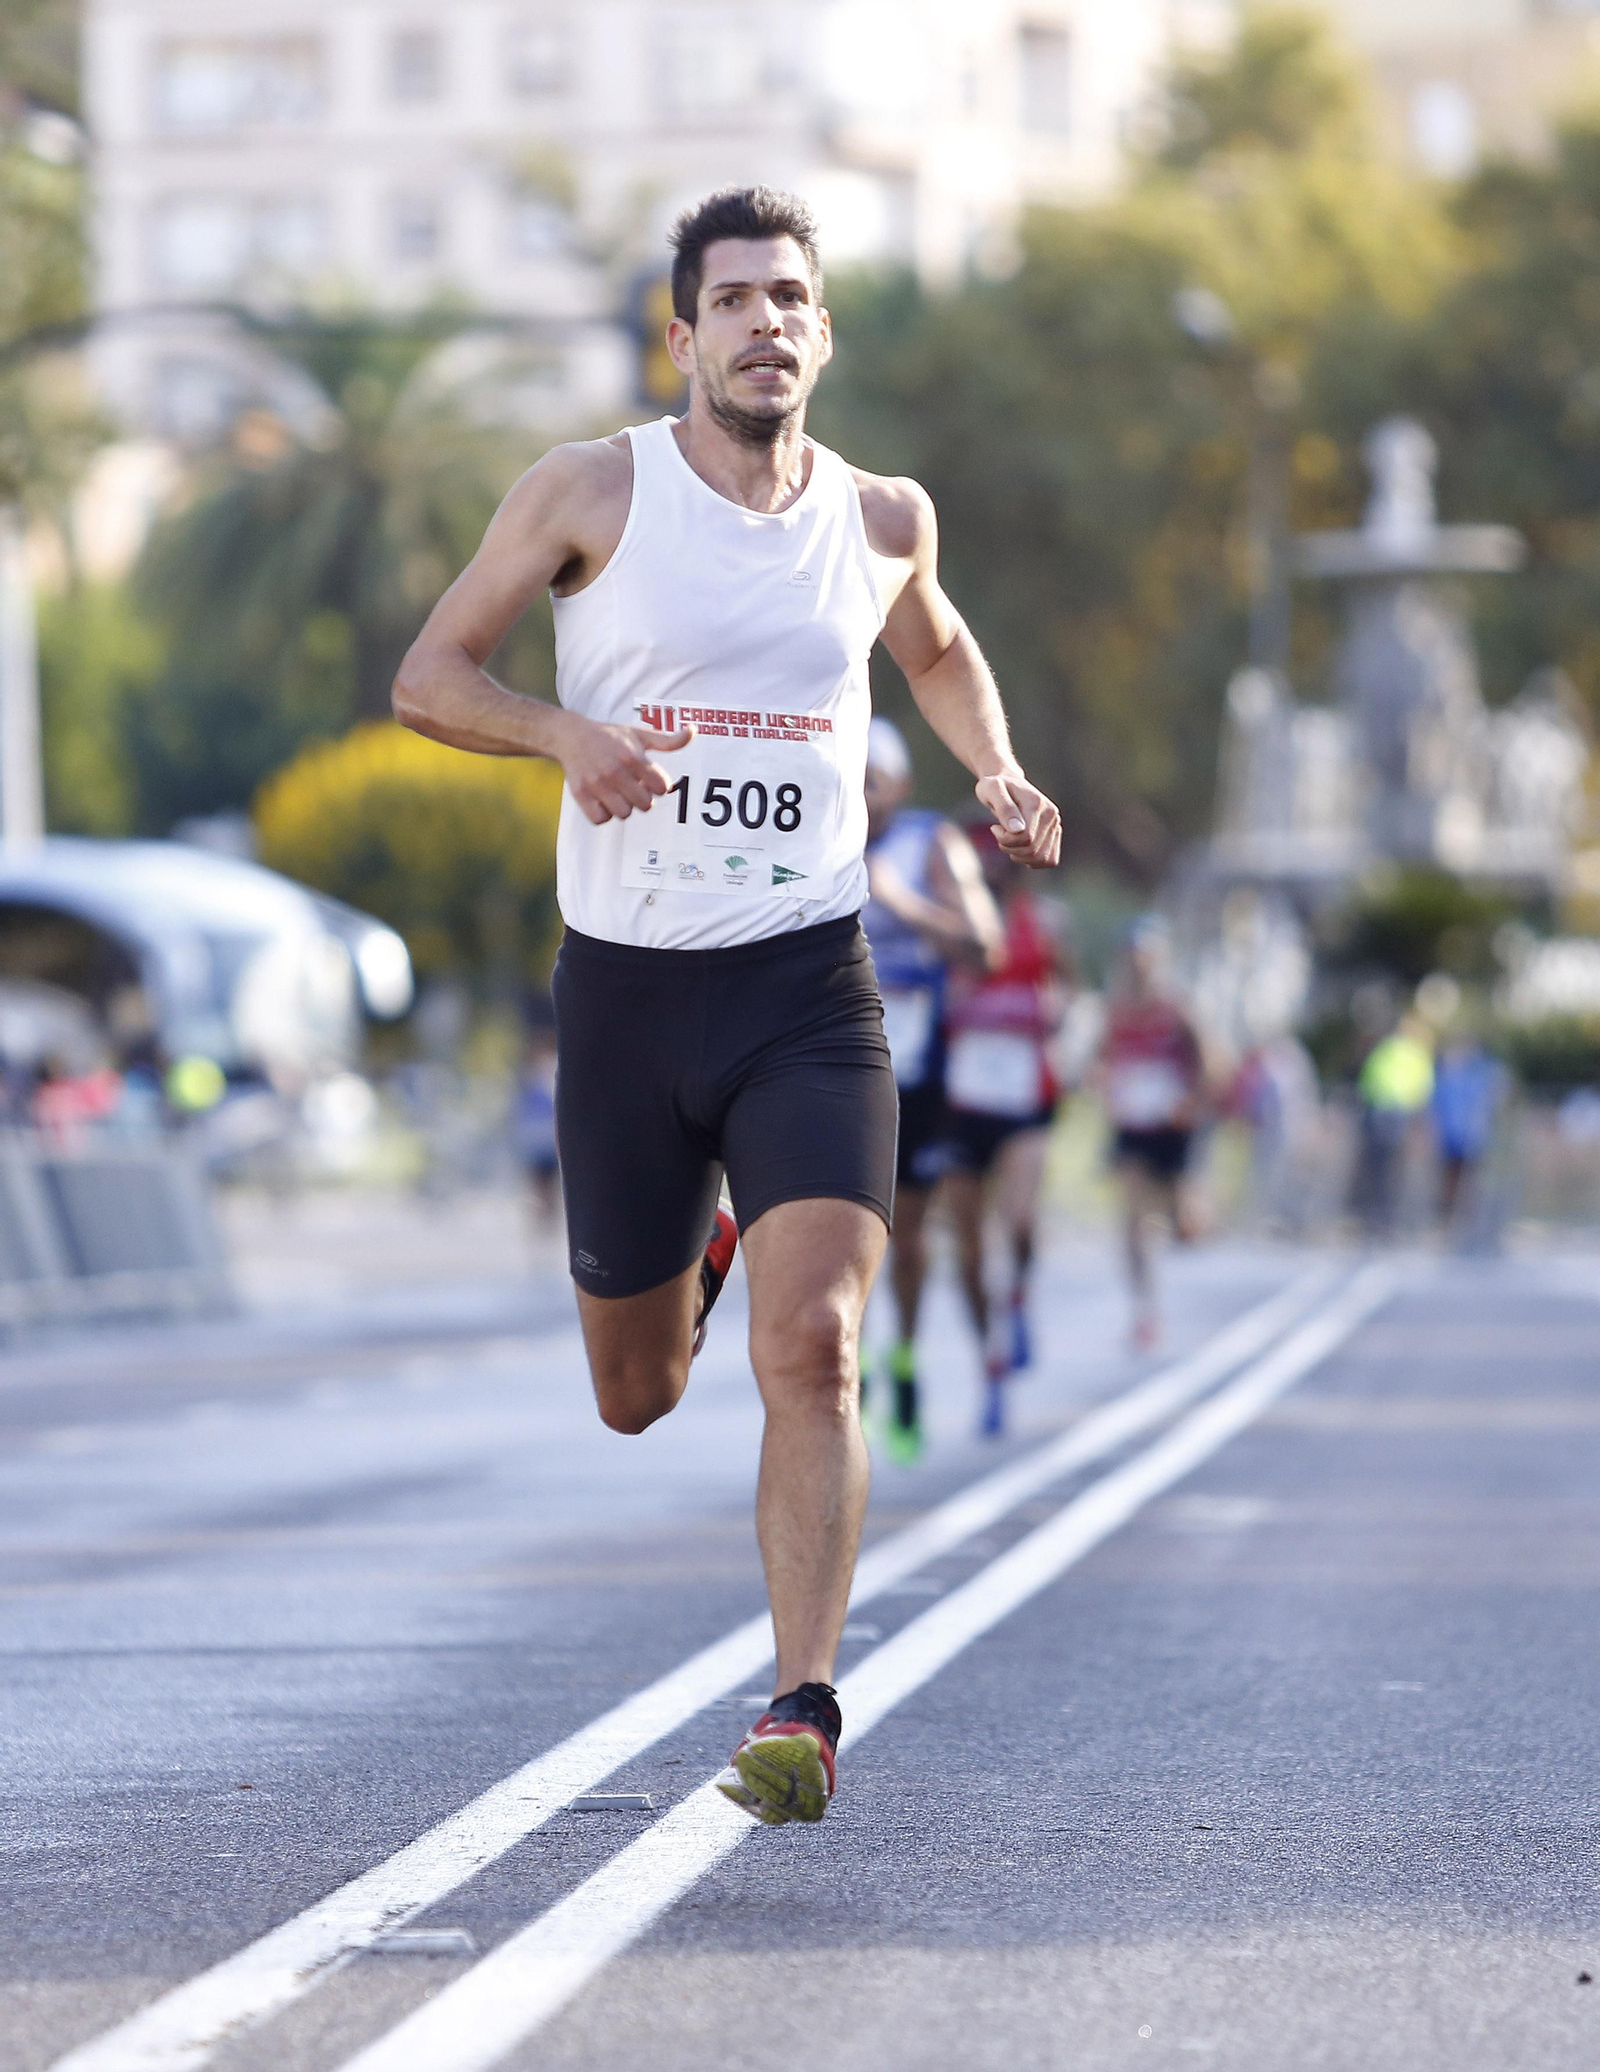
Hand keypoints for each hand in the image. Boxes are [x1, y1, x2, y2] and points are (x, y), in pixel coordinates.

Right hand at [555, 713, 693, 824]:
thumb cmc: (610, 736)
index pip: (661, 787)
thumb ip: (668, 740)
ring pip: (623, 814)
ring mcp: (596, 783)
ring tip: (619, 794)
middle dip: (643, 798)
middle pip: (644, 804)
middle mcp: (615, 770)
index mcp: (632, 756)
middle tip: (634, 788)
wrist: (571, 736)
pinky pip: (600, 819)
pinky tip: (604, 801)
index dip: (659, 786)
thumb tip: (692, 731)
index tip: (650, 779)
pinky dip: (604, 814)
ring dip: (624, 807)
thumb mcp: (639, 735)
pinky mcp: (581, 793)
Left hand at [975, 770, 1061, 868]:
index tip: (995, 828)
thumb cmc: (994, 787)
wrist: (1007, 782)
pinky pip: (1049, 860)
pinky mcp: (1055, 834)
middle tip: (1000, 834)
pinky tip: (1020, 848)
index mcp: (1037, 803)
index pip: (1026, 837)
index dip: (1005, 839)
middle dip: (1010, 848)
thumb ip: (1004, 808)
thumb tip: (1018, 830)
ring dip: (1020, 856)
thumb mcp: (991, 790)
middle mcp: (1051, 814)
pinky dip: (1032, 860)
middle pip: (1033, 850)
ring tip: (1010, 841)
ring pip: (1041, 858)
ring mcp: (1055, 824)